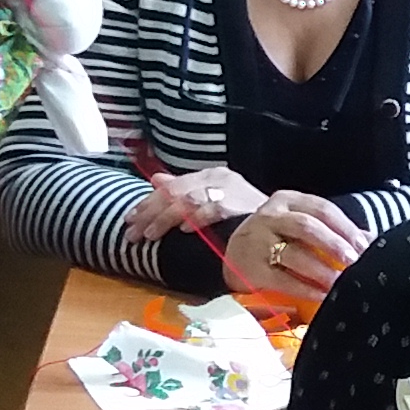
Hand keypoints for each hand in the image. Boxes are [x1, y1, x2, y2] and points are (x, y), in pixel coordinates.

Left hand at [120, 166, 266, 243]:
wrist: (281, 227)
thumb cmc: (245, 217)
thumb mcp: (212, 199)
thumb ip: (183, 190)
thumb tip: (154, 179)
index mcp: (210, 175)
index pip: (171, 186)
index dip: (147, 203)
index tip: (129, 219)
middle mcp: (218, 178)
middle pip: (175, 192)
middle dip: (149, 212)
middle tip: (132, 232)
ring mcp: (230, 191)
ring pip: (187, 200)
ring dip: (165, 218)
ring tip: (149, 234)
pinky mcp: (240, 205)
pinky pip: (213, 209)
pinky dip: (196, 219)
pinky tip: (183, 230)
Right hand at [223, 191, 367, 296]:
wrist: (234, 251)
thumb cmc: (277, 236)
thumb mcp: (300, 224)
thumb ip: (333, 229)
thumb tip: (369, 240)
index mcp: (288, 201)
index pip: (322, 208)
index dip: (345, 227)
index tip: (364, 245)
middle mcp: (271, 216)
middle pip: (306, 226)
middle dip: (334, 244)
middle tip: (354, 261)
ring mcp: (258, 241)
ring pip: (293, 252)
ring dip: (321, 269)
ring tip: (339, 281)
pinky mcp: (251, 267)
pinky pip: (281, 278)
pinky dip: (304, 287)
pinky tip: (321, 294)